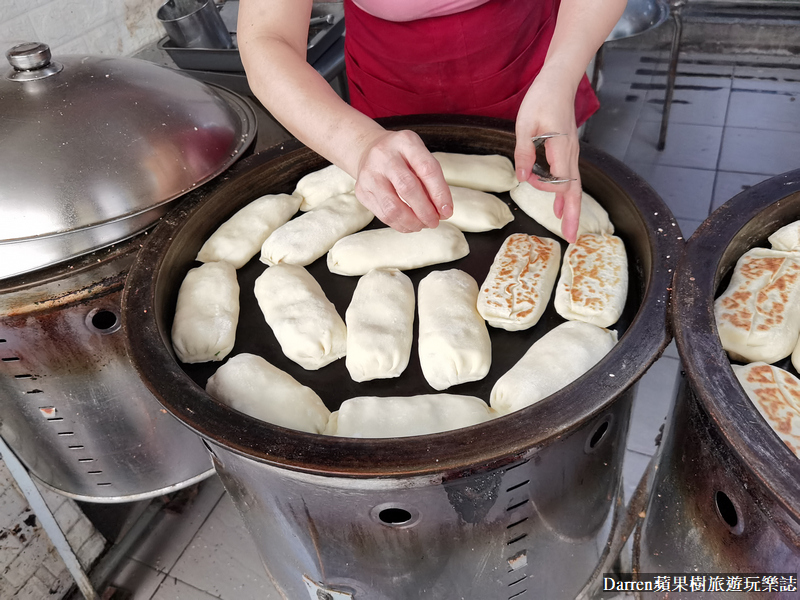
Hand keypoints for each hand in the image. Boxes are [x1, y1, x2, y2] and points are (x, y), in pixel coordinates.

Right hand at [354, 129, 452, 232]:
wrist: (368, 150)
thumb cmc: (401, 157)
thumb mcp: (418, 156)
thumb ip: (430, 180)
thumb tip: (442, 211)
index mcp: (405, 142)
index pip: (427, 169)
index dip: (440, 193)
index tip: (447, 211)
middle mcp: (384, 155)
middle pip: (408, 188)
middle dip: (425, 211)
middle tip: (435, 222)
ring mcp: (369, 173)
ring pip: (392, 207)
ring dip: (412, 222)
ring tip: (422, 225)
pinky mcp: (361, 191)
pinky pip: (383, 215)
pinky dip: (400, 225)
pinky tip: (410, 225)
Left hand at [514, 67, 581, 242]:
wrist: (560, 80)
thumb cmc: (542, 98)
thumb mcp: (525, 124)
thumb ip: (524, 152)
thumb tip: (523, 178)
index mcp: (561, 146)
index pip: (561, 179)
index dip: (548, 188)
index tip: (530, 180)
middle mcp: (571, 153)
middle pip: (574, 190)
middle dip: (573, 215)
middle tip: (571, 238)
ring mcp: (572, 152)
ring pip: (574, 186)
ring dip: (571, 208)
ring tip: (567, 229)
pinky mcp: (568, 151)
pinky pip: (570, 177)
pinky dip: (566, 194)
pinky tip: (559, 206)